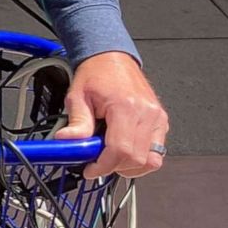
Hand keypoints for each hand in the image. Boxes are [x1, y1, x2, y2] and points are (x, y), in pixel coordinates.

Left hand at [54, 51, 167, 178]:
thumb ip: (76, 123)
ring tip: (110, 157)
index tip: (89, 170)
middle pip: (137, 159)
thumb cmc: (96, 74)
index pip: (121, 150)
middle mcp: (147, 113)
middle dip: (114, 167)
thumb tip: (66, 142)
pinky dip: (141, 158)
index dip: (104, 166)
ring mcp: (158, 118)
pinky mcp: (161, 121)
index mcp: (126, 107)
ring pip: (152, 160)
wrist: (111, 57)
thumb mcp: (77, 96)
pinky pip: (157, 151)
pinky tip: (123, 150)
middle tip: (96, 163)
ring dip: (130, 166)